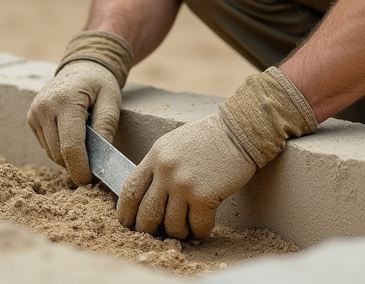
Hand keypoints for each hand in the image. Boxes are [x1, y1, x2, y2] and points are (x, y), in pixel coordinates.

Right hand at [27, 60, 121, 185]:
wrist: (81, 67)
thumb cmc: (100, 84)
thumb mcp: (111, 101)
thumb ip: (106, 127)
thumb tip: (101, 159)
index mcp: (65, 101)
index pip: (70, 146)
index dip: (80, 168)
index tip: (90, 181)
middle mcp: (44, 107)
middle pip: (58, 154)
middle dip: (76, 164)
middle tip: (94, 164)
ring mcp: (34, 113)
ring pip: (50, 153)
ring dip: (67, 156)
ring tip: (84, 141)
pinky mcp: (31, 118)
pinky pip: (45, 146)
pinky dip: (59, 148)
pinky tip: (71, 134)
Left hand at [118, 114, 255, 239]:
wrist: (239, 131)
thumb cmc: (208, 139)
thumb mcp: (173, 146)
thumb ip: (157, 167)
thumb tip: (146, 197)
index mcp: (155, 157)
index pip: (129, 191)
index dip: (125, 213)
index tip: (128, 223)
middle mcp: (165, 171)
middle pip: (146, 215)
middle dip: (150, 230)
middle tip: (159, 233)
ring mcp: (184, 184)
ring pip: (172, 226)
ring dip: (179, 232)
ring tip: (187, 226)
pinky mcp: (204, 196)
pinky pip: (197, 227)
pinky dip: (200, 231)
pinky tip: (204, 223)